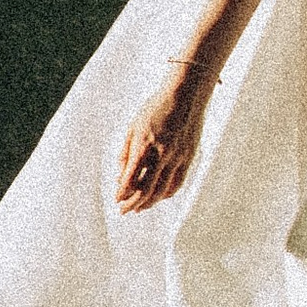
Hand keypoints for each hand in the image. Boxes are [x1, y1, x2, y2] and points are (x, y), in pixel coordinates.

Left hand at [116, 55, 215, 212]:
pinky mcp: (189, 157)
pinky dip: (166, 194)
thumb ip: (126, 152)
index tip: (117, 200)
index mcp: (145, 144)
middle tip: (124, 211)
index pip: (132, 177)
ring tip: (139, 208)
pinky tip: (158, 197)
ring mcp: (178, 157)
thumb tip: (119, 176)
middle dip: (134, 203)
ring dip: (150, 203)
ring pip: (163, 190)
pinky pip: (178, 183)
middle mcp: (163, 153)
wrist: (185, 95)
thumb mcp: (133, 126)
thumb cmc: (155, 108)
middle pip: (147, 189)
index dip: (123, 192)